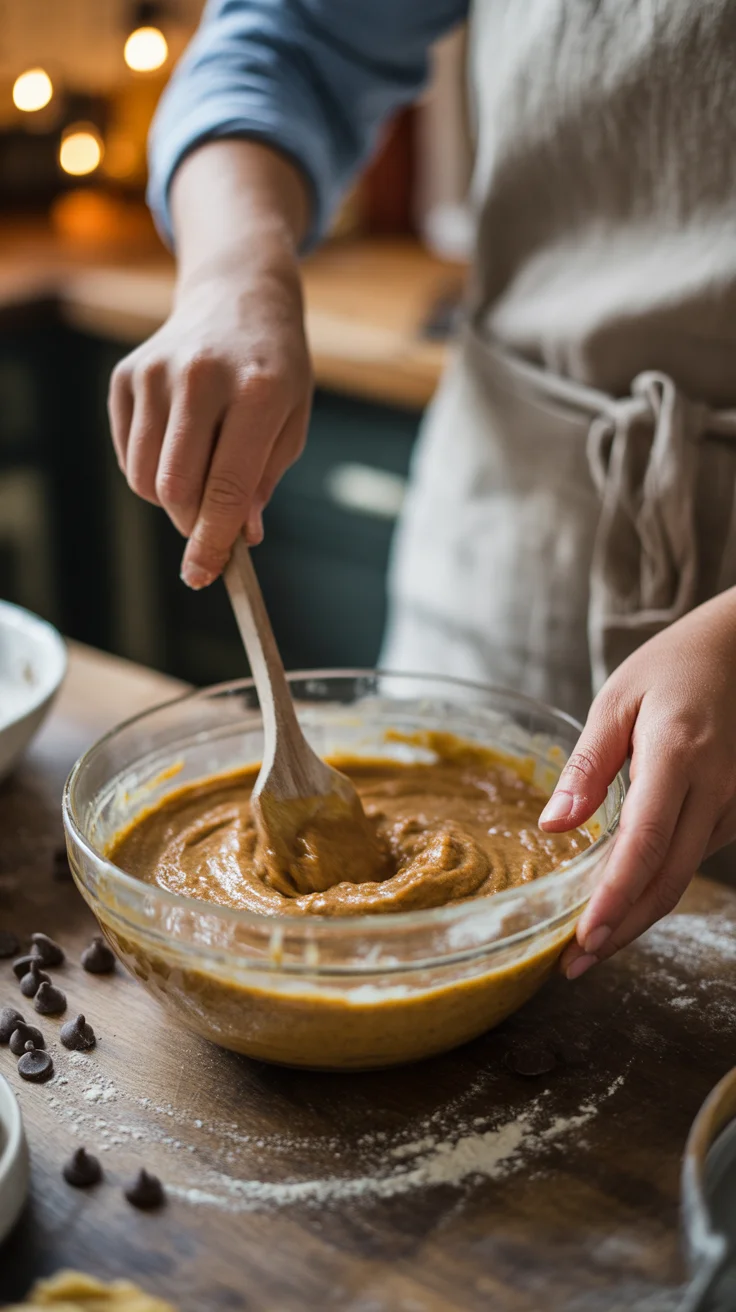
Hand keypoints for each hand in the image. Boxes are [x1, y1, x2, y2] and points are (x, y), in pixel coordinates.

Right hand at [108, 248, 311, 586]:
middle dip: (191, 525)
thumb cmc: (274, 369)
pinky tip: (179, 444)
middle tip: (209, 527)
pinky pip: (128, 455)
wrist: (238, 298)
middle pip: (176, 488)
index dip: (213, 542)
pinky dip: (151, 470)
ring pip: (144, 477)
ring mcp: (156, 373)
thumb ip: (263, 482)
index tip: (203, 576)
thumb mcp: (291, 422)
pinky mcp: (127, 376)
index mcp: (258, 391)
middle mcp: (201, 377)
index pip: (227, 486)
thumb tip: (239, 537)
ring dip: (170, 500)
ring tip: (200, 475)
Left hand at [539, 589, 735, 977]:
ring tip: (586, 943)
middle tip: (572, 966)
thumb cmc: (674, 666)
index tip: (581, 940)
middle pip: (667, 879)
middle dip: (619, 931)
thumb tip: (553, 827)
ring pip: (682, 877)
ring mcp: (735, 803)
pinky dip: (656, 886)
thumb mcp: (617, 699)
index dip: (614, 899)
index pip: (645, 843)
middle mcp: (716, 787)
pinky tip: (621, 901)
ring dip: (636, 915)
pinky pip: (693, 859)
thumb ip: (586, 766)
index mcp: (679, 754)